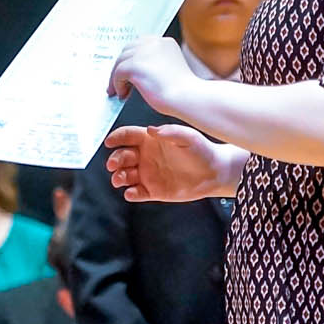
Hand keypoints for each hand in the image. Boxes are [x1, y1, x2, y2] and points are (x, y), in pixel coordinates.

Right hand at [107, 123, 230, 202]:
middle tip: (113, 165)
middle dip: (115, 160)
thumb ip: (169, 132)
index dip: (117, 138)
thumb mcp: (188, 137)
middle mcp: (146, 156)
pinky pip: (137, 193)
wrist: (215, 173)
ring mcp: (148, 174)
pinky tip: (132, 193)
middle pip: (122, 156)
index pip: (128, 136)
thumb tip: (150, 130)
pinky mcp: (153, 191)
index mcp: (151, 140)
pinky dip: (131, 194)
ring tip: (120, 180)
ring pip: (125, 176)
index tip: (109, 142)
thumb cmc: (203, 151)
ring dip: (119, 177)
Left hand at [109, 34, 194, 115]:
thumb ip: (156, 63)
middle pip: (128, 50)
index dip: (132, 57)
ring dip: (117, 77)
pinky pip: (118, 73)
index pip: (140, 44)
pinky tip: (123, 94)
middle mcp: (154, 43)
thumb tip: (139, 70)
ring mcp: (144, 52)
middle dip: (122, 66)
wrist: (187, 97)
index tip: (127, 69)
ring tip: (120, 90)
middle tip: (119, 81)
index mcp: (164, 42)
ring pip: (120, 62)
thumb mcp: (170, 68)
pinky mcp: (135, 65)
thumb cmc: (183, 90)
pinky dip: (117, 85)